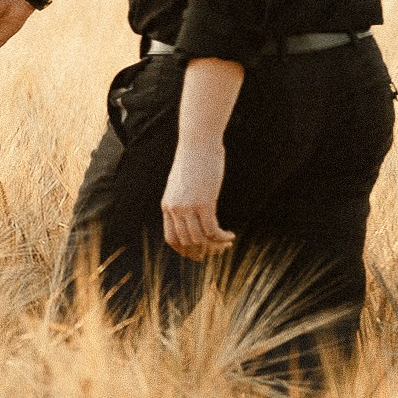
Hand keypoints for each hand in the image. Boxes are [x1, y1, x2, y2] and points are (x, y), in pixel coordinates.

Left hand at [160, 138, 234, 259]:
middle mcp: (174, 209)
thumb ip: (183, 200)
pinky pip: (212, 230)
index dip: (186, 251)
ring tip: (226, 242)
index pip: (172, 239)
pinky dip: (222, 237)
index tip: (199, 254)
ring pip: (200, 239)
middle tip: (218, 250)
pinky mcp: (204, 203)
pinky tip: (230, 235)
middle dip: (203, 251)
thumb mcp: (182, 183)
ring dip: (215, 245)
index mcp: (167, 206)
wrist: (198, 143)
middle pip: (187, 242)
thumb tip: (193, 213)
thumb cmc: (193, 160)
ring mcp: (188, 207)